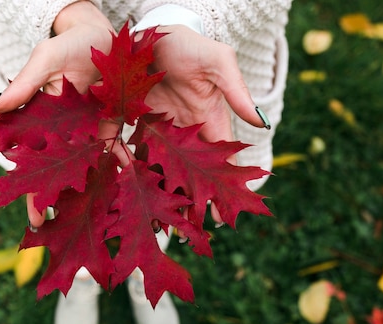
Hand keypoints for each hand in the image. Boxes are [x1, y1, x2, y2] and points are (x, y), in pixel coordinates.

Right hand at [0, 2, 114, 228]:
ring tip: (95, 228)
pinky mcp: (114, 127)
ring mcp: (90, 134)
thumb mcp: (46, 60)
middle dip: (59, 206)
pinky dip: (122, 172)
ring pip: (86, 172)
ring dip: (89, 198)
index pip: (32, 165)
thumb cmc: (70, 44)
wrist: (104, 35)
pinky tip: (129, 194)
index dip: (31, 193)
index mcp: (43, 124)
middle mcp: (65, 135)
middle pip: (59, 176)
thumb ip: (24, 84)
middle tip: (62, 239)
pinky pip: (118, 154)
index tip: (33, 220)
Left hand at [143, 25, 268, 226]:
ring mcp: (156, 129)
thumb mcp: (218, 63)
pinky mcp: (130, 121)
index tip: (222, 216)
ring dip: (159, 194)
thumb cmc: (188, 44)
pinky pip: (128, 149)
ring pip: (160, 168)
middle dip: (189, 202)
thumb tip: (261, 123)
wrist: (148, 32)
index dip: (222, 187)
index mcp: (207, 122)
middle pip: (188, 173)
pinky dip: (125, 169)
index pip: (219, 161)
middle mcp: (182, 132)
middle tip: (186, 233)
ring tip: (156, 224)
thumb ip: (236, 91)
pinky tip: (121, 191)